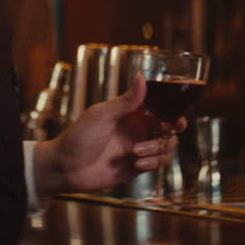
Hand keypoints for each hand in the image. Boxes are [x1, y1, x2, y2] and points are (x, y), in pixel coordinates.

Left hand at [31, 76, 187, 199]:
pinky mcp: (136, 168)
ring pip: (165, 148)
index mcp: (131, 113)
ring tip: (135, 153)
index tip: (178, 117)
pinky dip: (152, 163)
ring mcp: (137, 149)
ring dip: (157, 150)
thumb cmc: (79, 136)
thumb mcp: (102, 114)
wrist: (65, 167)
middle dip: (172, 132)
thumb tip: (141, 76)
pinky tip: (136, 163)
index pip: (160, 108)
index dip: (174, 112)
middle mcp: (137, 130)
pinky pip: (156, 164)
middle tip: (170, 131)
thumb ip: (126, 100)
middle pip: (168, 129)